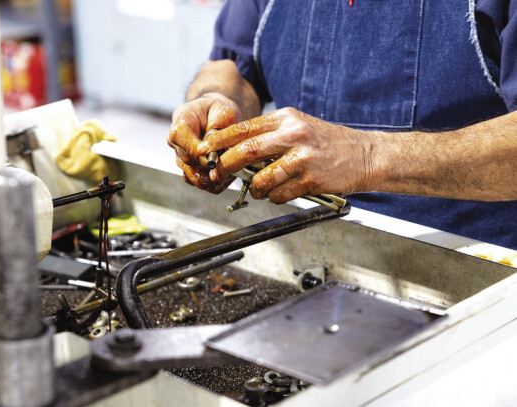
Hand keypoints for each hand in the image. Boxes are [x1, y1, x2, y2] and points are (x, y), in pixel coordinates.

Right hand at [168, 93, 239, 193]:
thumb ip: (219, 122)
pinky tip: (229, 172)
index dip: (202, 154)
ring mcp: (182, 160)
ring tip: (233, 167)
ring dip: (216, 176)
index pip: (185, 145)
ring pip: (196, 178)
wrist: (212, 117)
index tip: (219, 154)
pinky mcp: (190, 171)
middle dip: (213, 166)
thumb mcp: (222, 109)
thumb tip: (214, 143)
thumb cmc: (216, 111)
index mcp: (179, 127)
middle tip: (234, 161)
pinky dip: (217, 182)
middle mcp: (176, 146)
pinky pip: (203, 184)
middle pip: (191, 164)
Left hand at [196, 107, 374, 202]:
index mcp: (287, 118)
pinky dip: (273, 197)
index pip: (244, 127)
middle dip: (226, 165)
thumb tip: (238, 149)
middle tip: (218, 174)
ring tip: (256, 189)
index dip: (221, 140)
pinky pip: (280, 194)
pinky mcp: (312, 179)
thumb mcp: (299, 126)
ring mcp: (303, 157)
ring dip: (253, 188)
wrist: (366, 155)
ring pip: (262, 177)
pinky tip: (278, 194)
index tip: (206, 149)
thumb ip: (271, 134)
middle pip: (247, 150)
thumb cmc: (328, 143)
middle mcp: (294, 134)